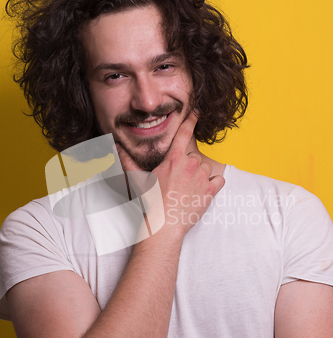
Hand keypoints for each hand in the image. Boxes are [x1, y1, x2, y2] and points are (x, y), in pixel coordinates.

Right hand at [117, 111, 224, 237]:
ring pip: (207, 168)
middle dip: (189, 165)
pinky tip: (204, 190)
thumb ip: (127, 161)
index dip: (191, 120)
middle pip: (195, 156)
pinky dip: (214, 183)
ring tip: (189, 187)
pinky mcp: (210, 192)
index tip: (196, 112)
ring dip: (201, 174)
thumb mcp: (137, 180)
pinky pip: (219, 180)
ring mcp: (202, 178)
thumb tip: (115, 147)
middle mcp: (190, 165)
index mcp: (173, 159)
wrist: (164, 225)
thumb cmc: (151, 203)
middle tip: (179, 180)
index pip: (185, 133)